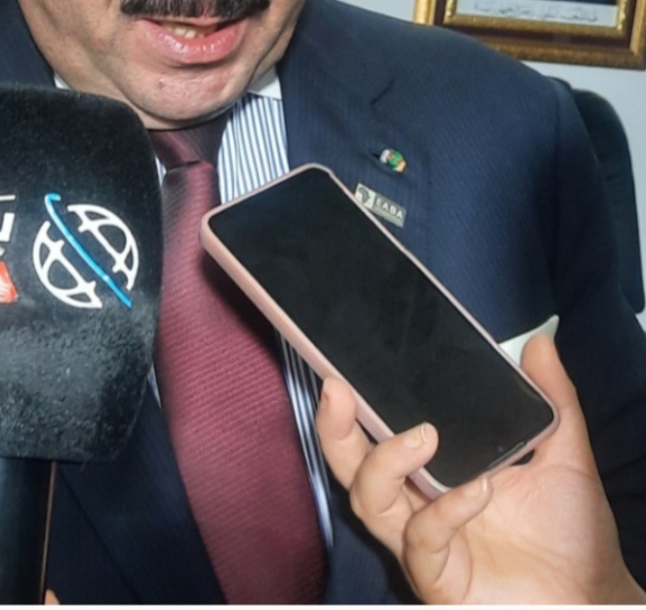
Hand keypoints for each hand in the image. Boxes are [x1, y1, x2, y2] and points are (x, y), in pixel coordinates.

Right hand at [316, 335, 644, 603]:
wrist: (594, 594)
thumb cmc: (569, 528)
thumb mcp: (562, 452)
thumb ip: (551, 400)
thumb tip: (539, 344)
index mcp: (432, 468)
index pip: (376, 431)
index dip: (351, 403)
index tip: (342, 365)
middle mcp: (416, 502)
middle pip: (350, 465)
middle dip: (334, 427)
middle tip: (337, 388)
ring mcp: (422, 542)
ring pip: (370, 501)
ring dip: (386, 462)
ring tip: (424, 436)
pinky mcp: (439, 578)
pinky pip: (422, 541)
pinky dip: (445, 511)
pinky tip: (477, 490)